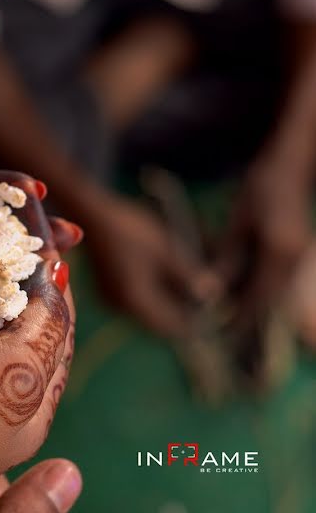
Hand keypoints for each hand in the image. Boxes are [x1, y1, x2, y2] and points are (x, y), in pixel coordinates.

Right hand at [83, 195, 203, 337]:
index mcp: (136, 301)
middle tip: (201, 290)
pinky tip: (162, 275)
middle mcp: (121, 308)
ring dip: (168, 301)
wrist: (91, 214)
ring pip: (148, 312)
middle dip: (181, 309)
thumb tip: (212, 295)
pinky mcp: (107, 292)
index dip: (194, 322)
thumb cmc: (130, 229)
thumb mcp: (166, 250)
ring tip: (185, 279)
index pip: (171, 327)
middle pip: (160, 321)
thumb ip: (188, 276)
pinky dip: (152, 294)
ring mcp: (111, 301)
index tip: (212, 307)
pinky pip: (136, 302)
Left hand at [218, 153, 311, 327]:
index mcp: (281, 251)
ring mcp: (300, 259)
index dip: (242, 317)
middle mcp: (295, 259)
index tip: (223, 335)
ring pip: (278, 296)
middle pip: (273, 302)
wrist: (291, 168)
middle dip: (252, 323)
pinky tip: (243, 304)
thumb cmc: (261, 187)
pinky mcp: (296, 257)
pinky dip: (262, 297)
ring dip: (258, 313)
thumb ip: (229, 256)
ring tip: (236, 333)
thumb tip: (211, 289)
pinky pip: (279, 285)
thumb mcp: (239, 221)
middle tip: (229, 343)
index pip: (261, 295)